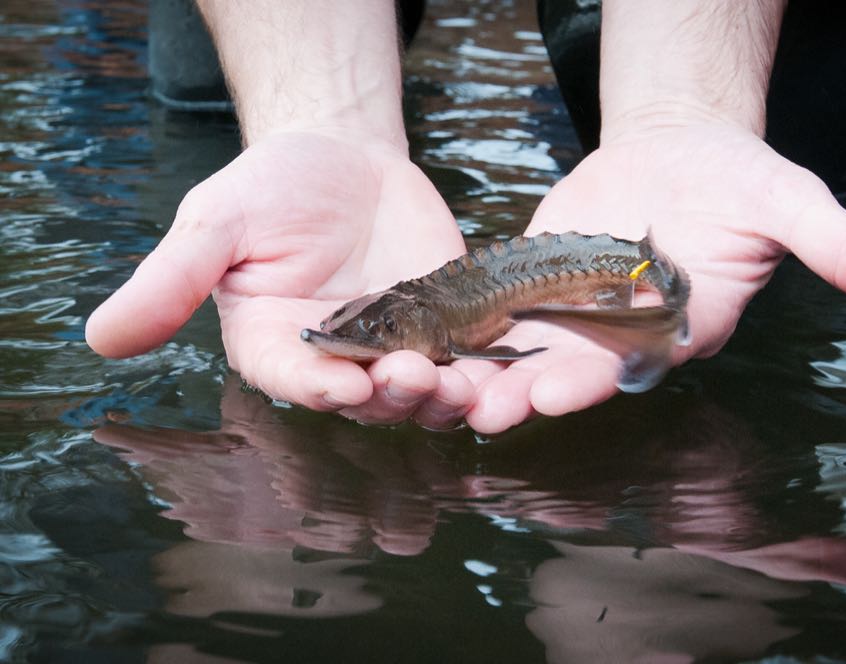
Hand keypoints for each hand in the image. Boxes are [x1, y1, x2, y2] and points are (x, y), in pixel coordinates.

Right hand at [86, 130, 475, 427]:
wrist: (345, 159)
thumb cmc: (272, 185)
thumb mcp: (216, 222)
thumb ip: (171, 279)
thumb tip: (99, 338)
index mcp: (275, 346)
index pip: (293, 381)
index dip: (317, 388)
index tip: (341, 385)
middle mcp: (337, 360)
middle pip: (365, 399)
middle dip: (390, 396)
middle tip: (415, 376)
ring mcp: (395, 349)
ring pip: (421, 395)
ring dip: (442, 398)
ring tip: (461, 382)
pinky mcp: (444, 330)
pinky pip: (467, 362)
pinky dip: (484, 373)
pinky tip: (505, 371)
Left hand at [454, 124, 845, 432]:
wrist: (682, 152)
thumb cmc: (740, 181)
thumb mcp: (792, 203)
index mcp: (678, 326)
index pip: (641, 364)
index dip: (602, 378)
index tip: (560, 392)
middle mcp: (620, 334)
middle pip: (570, 371)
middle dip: (524, 395)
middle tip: (476, 412)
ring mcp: (573, 314)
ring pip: (522, 352)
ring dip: (477, 372)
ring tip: (424, 382)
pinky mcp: (534, 285)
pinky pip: (494, 310)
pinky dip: (459, 324)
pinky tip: (413, 331)